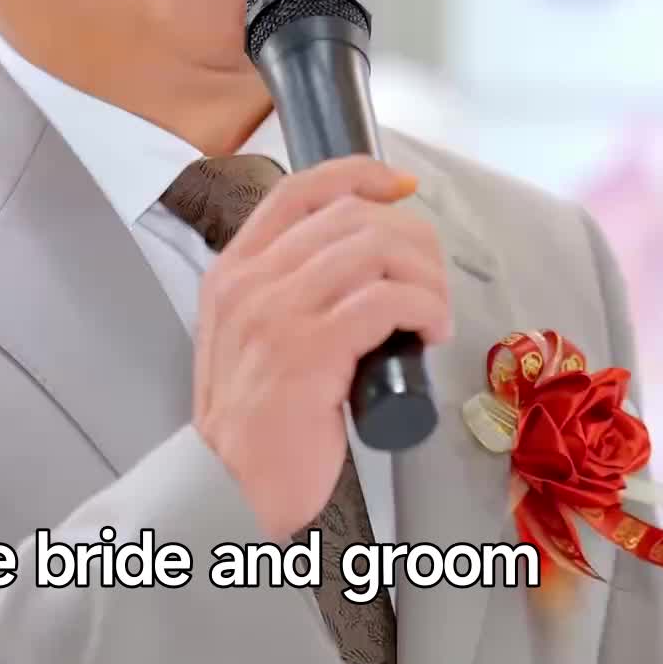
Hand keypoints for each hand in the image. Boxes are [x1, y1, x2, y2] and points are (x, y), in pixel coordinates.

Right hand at [192, 156, 452, 542]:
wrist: (229, 488)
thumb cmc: (255, 423)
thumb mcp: (252, 339)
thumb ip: (284, 294)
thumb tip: (358, 262)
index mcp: (233, 271)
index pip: (298, 191)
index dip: (358, 175)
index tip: (400, 187)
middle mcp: (249, 282)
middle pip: (351, 217)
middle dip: (412, 239)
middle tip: (432, 282)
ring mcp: (275, 314)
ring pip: (375, 251)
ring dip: (425, 275)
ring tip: (433, 312)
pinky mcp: (308, 351)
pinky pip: (385, 301)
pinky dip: (422, 307)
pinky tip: (429, 332)